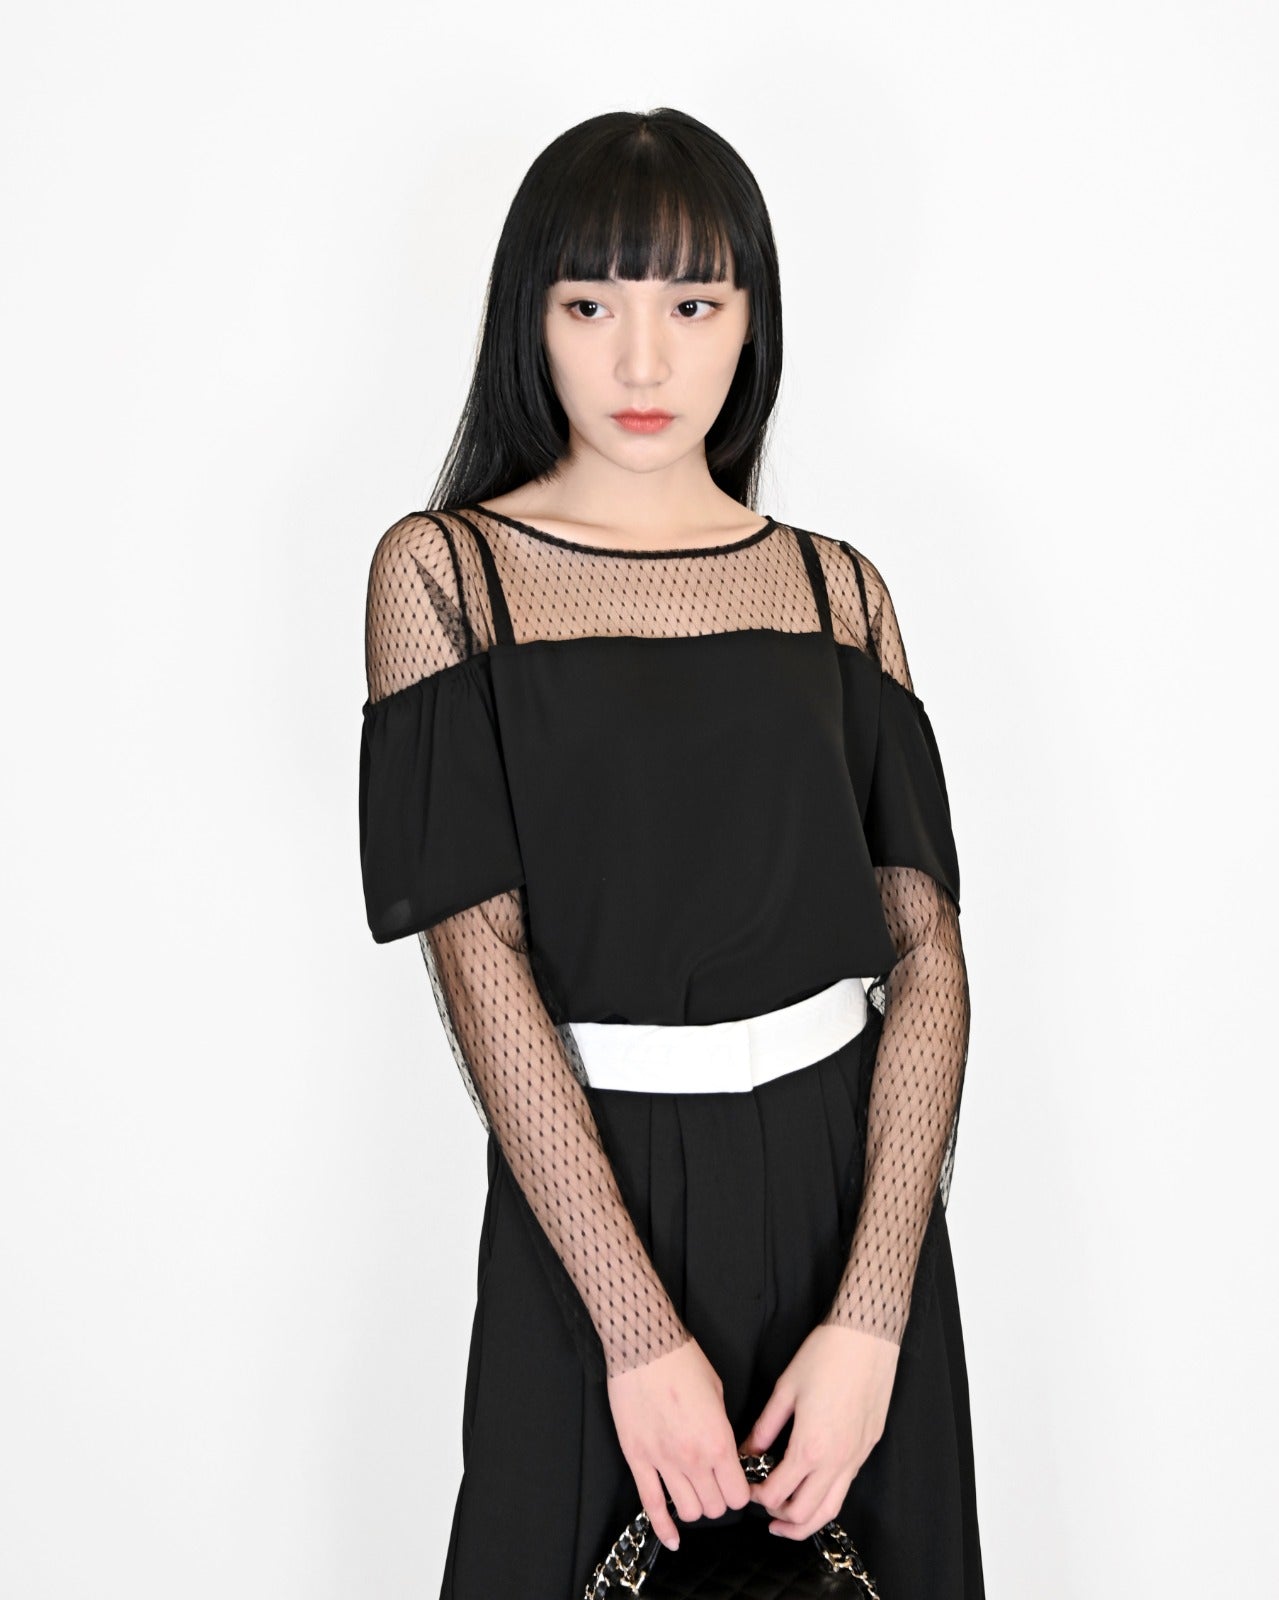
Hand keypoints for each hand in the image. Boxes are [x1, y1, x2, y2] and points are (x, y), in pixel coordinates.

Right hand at [607, 1336, 752, 1551]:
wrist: (644, 1346)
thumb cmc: (683, 1362)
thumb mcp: (718, 1393)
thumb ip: (723, 1429)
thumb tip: (725, 1451)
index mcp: (718, 1441)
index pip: (738, 1495)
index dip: (740, 1491)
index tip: (736, 1482)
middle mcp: (692, 1459)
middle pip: (715, 1508)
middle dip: (719, 1499)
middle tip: (716, 1484)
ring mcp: (662, 1462)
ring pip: (688, 1512)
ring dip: (695, 1506)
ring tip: (694, 1491)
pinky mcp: (637, 1460)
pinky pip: (651, 1506)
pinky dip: (663, 1527)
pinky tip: (673, 1539)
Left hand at [738, 1323, 898, 1540]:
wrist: (867, 1338)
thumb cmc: (825, 1357)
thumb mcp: (786, 1389)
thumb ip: (764, 1426)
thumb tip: (747, 1450)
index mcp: (810, 1447)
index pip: (778, 1492)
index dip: (757, 1497)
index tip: (747, 1488)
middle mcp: (836, 1461)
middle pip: (805, 1514)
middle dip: (780, 1517)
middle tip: (763, 1508)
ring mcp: (856, 1458)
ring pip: (831, 1509)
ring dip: (806, 1521)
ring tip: (787, 1519)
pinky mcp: (867, 1448)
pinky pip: (846, 1487)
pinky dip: (826, 1498)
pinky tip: (813, 1487)